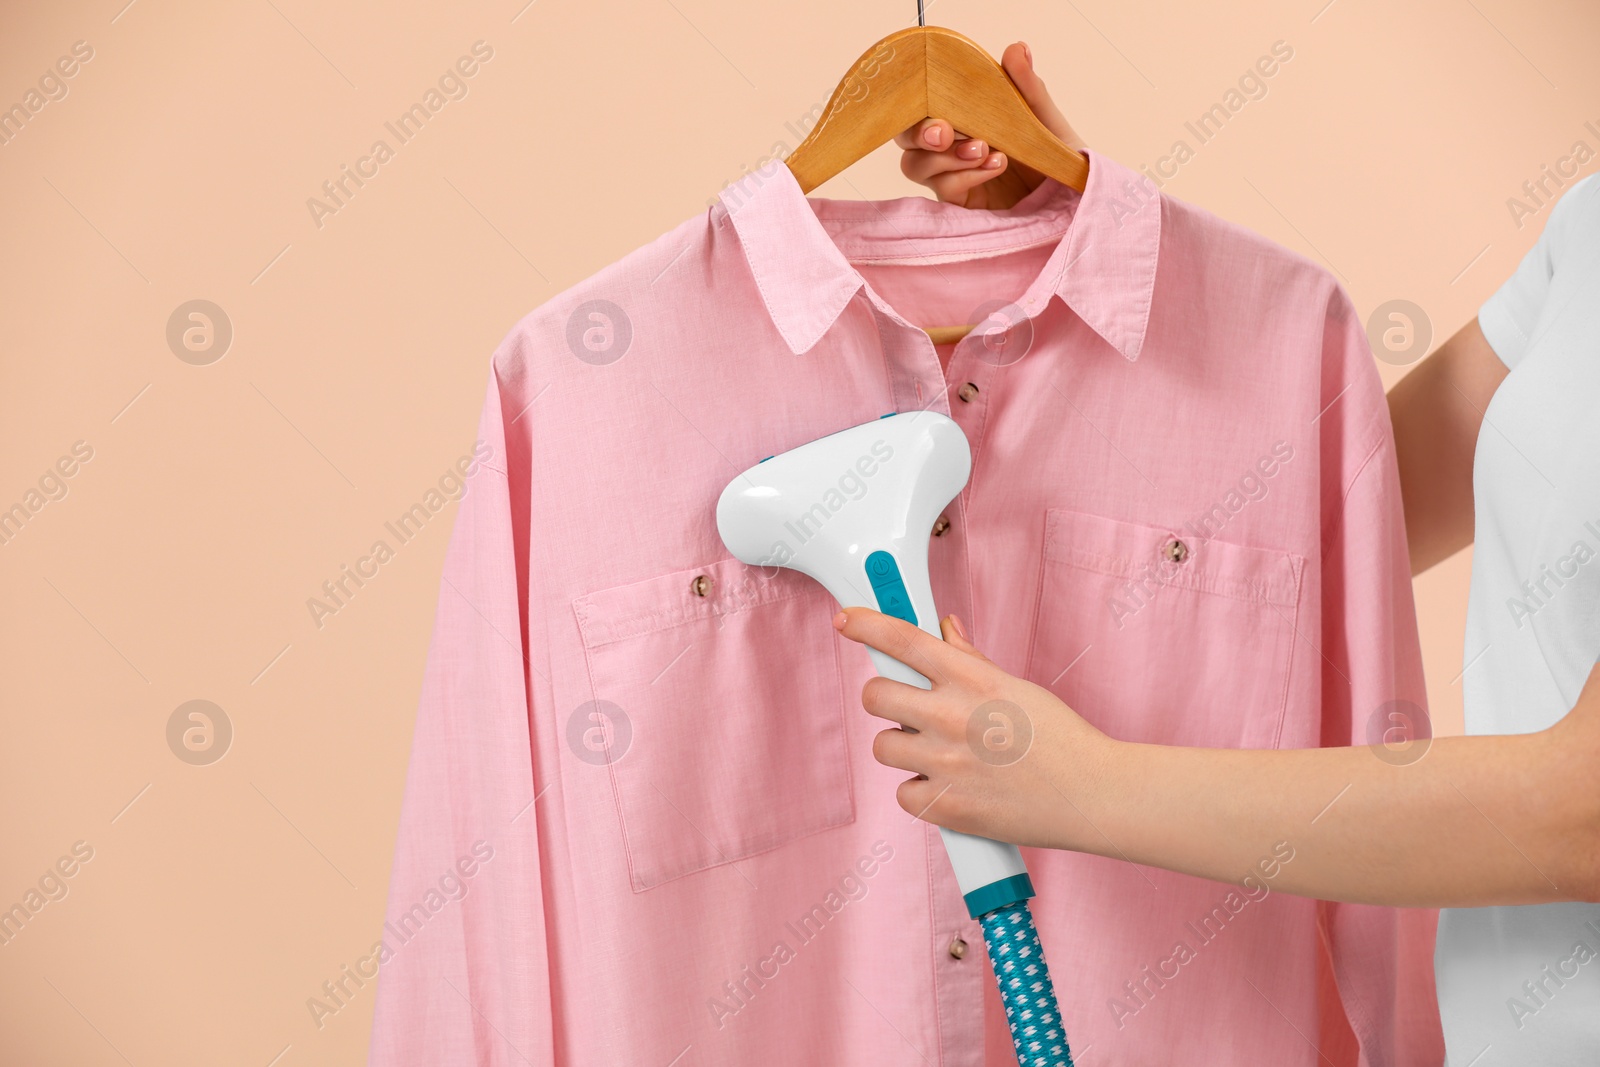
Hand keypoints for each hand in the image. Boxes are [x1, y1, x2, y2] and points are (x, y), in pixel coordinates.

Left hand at [832, 606, 1113, 848]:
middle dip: (886, 699)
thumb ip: (970, 661)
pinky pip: (903, 793)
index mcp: (972, 679)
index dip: (865, 624)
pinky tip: (951, 787)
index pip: (902, 639)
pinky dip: (920, 791)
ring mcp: (945, 764)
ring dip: (902, 747)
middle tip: (907, 708)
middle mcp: (951, 717)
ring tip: (939, 753)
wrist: (1093, 796)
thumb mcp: (1017, 686)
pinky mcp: (945, 807)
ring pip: (883, 746)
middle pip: (875, 695)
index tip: (846, 620)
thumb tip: (945, 632)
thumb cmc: (1063, 739)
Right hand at [893, 41, 1086, 209]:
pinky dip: (964, 176)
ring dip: (944, 156)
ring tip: (984, 150)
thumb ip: (1028, 87)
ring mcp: (953, 177)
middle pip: (906, 137)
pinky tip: (994, 166)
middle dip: (919, 132)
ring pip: (915, 165)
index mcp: (966, 118)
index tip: (938, 96)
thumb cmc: (1059, 159)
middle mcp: (953, 147)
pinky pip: (942, 189)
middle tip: (945, 132)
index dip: (919, 100)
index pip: (924, 105)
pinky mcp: (960, 206)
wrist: (1077, 199)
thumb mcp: (1046, 120)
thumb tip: (1016, 48)